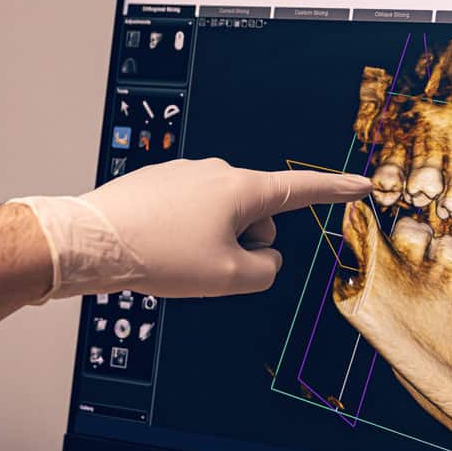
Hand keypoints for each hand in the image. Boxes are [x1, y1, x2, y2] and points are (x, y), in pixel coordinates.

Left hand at [12, 158, 371, 298]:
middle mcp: (216, 173)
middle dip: (244, 244)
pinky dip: (182, 236)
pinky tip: (157, 248)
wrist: (89, 241)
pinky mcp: (157, 184)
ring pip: (219, 219)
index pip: (303, 190)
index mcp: (241, 190)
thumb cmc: (158, 256)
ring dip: (210, 242)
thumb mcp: (229, 278)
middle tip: (207, 266)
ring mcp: (184, 175)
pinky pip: (188, 216)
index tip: (361, 184)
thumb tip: (261, 258)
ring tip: (174, 258)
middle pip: (255, 217)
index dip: (336, 190)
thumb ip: (265, 270)